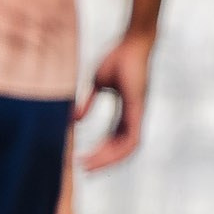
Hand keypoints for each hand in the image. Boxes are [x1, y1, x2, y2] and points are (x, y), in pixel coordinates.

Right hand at [79, 31, 153, 170]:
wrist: (133, 43)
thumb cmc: (118, 58)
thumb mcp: (98, 83)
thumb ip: (88, 103)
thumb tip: (74, 120)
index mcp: (126, 112)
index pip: (115, 139)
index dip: (101, 151)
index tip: (84, 160)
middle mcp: (134, 117)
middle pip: (120, 148)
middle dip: (102, 161)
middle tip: (84, 170)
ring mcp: (138, 115)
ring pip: (126, 149)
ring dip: (107, 160)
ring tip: (88, 166)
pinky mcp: (138, 110)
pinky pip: (132, 139)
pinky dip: (116, 151)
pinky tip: (99, 154)